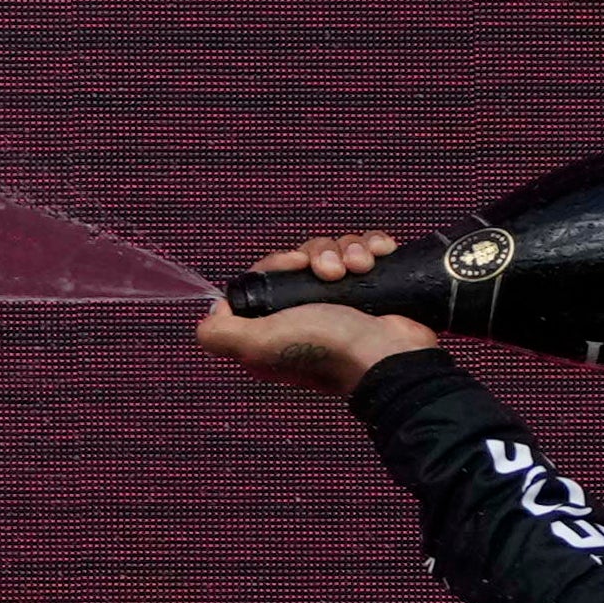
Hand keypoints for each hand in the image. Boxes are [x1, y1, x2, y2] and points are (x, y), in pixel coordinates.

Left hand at [196, 232, 439, 396]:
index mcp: (276, 324)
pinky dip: (373, 247)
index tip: (295, 264)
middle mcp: (306, 312)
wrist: (389, 355)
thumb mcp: (258, 345)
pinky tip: (379, 257)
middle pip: (303, 257)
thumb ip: (220, 334)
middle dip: (319, 254)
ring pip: (336, 250)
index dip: (278, 262)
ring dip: (349, 251)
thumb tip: (214, 312)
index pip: (267, 274)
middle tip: (332, 273)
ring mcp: (341, 301)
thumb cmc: (326, 350)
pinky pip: (367, 251)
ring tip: (360, 268)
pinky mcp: (373, 289)